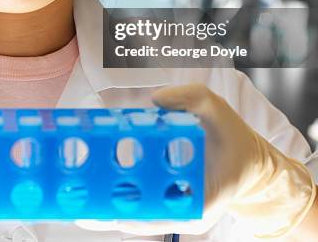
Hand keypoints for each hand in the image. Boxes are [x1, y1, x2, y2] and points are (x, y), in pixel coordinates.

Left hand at [76, 83, 315, 237]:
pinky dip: (115, 191)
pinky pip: (138, 198)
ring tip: (70, 198)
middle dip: (106, 211)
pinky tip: (88, 183)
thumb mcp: (217, 110)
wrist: (247, 163)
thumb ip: (190, 98)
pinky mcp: (164, 196)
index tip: (105, 209)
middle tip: (74, 204)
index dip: (131, 214)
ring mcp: (172, 207)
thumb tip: (154, 100)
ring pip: (134, 212)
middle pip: (139, 217)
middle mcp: (181, 212)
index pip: (160, 216)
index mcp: (198, 201)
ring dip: (104, 204)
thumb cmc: (233, 139)